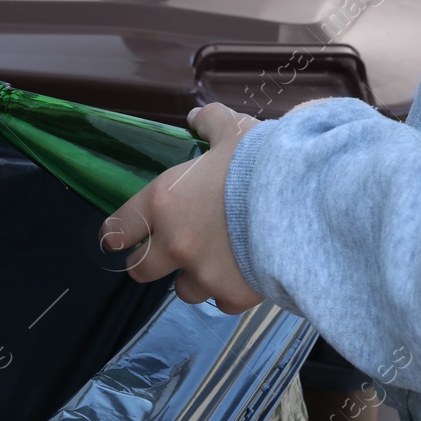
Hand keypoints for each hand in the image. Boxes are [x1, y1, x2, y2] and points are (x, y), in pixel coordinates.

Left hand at [101, 103, 264, 313]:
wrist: (303, 203)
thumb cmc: (261, 162)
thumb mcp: (234, 131)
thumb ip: (210, 122)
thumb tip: (196, 117)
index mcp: (163, 202)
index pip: (118, 229)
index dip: (118, 233)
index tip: (122, 236)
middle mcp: (174, 243)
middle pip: (139, 269)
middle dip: (151, 261)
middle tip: (171, 250)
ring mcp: (202, 274)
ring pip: (182, 290)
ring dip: (194, 277)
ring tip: (218, 261)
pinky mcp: (232, 295)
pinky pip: (222, 302)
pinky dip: (230, 291)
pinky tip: (246, 273)